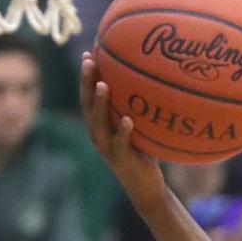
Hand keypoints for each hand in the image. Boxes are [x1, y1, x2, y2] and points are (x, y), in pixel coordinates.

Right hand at [80, 54, 165, 212]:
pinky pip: (120, 145)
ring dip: (100, 104)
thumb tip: (155, 80)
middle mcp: (98, 135)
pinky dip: (123, 132)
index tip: (88, 54)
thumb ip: (139, 108)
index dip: (86, 77)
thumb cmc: (145, 153)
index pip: (88, 97)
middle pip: (87, 105)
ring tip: (104, 85)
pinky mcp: (121, 161)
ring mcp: (107, 149)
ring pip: (98, 124)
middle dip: (87, 83)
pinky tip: (128, 120)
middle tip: (90, 61)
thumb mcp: (140, 127)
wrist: (146, 187)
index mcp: (100, 125)